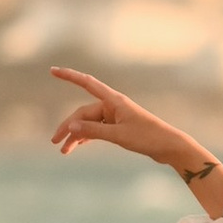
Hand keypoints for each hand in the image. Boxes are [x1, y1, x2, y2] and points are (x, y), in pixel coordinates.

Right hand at [48, 68, 218, 178]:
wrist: (169, 147)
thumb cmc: (147, 138)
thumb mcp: (118, 135)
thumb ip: (93, 131)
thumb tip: (70, 126)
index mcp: (114, 101)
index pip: (86, 83)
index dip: (69, 76)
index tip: (52, 70)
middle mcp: (113, 106)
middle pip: (83, 113)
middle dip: (68, 127)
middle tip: (55, 142)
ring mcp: (115, 117)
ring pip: (88, 124)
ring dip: (76, 136)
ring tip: (64, 151)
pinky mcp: (119, 128)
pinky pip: (97, 129)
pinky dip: (86, 137)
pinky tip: (76, 146)